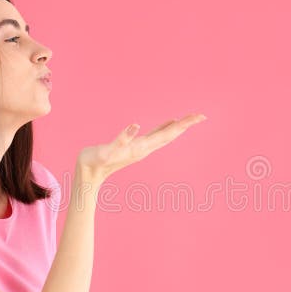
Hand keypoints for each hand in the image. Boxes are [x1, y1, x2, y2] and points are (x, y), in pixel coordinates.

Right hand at [76, 113, 206, 183]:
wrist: (88, 175)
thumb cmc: (94, 162)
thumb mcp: (106, 150)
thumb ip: (121, 139)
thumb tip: (136, 126)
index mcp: (141, 147)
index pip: (167, 134)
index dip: (183, 125)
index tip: (198, 117)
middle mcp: (144, 148)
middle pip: (170, 135)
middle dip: (186, 125)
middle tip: (202, 116)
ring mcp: (141, 148)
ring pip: (165, 135)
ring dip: (178, 127)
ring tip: (190, 119)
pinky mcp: (134, 147)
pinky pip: (155, 135)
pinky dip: (164, 128)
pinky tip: (169, 123)